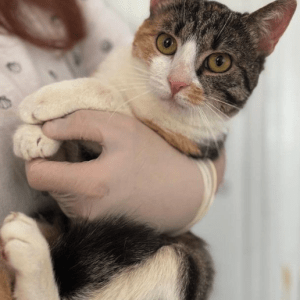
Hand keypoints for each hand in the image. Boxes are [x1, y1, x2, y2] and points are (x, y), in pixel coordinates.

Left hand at [25, 110, 225, 233]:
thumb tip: (48, 128)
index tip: (56, 141)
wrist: (182, 194)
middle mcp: (85, 212)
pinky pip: (75, 202)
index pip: (36, 174)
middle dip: (57, 162)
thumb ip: (79, 123)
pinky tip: (104, 178)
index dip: (40, 153)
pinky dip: (81, 187)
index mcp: (90, 186)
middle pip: (48, 183)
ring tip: (97, 163)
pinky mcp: (98, 225)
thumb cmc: (155, 157)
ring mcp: (91, 222)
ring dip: (70, 175)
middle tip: (81, 148)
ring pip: (60, 192)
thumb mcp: (121, 128)